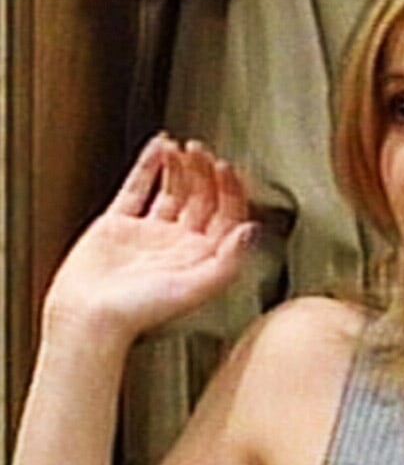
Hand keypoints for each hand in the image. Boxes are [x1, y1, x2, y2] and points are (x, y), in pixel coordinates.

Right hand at [44, 134, 257, 343]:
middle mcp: (179, 245)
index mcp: (201, 258)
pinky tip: (158, 147)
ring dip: (180, 167)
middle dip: (205, 173)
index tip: (227, 167)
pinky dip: (148, 166)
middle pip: (202, 200)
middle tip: (203, 150)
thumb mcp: (196, 286)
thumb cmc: (141, 312)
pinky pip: (136, 188)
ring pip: (173, 191)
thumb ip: (229, 260)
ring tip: (183, 147)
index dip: (229, 190)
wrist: (90, 317)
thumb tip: (252, 230)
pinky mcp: (118, 226)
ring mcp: (149, 234)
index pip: (226, 216)